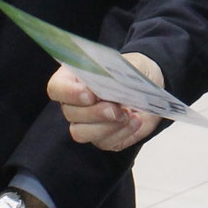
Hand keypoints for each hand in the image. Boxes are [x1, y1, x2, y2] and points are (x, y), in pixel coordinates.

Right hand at [49, 54, 165, 150]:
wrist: (151, 87)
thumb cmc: (133, 72)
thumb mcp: (128, 65)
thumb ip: (115, 75)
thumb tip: (107, 89)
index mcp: (73, 78)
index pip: (56, 88)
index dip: (69, 93)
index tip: (90, 94)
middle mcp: (75, 103)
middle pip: (70, 113)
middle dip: (95, 112)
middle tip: (117, 107)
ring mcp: (87, 123)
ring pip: (81, 133)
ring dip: (106, 126)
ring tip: (127, 114)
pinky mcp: (103, 138)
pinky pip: (105, 142)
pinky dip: (122, 132)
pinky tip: (135, 120)